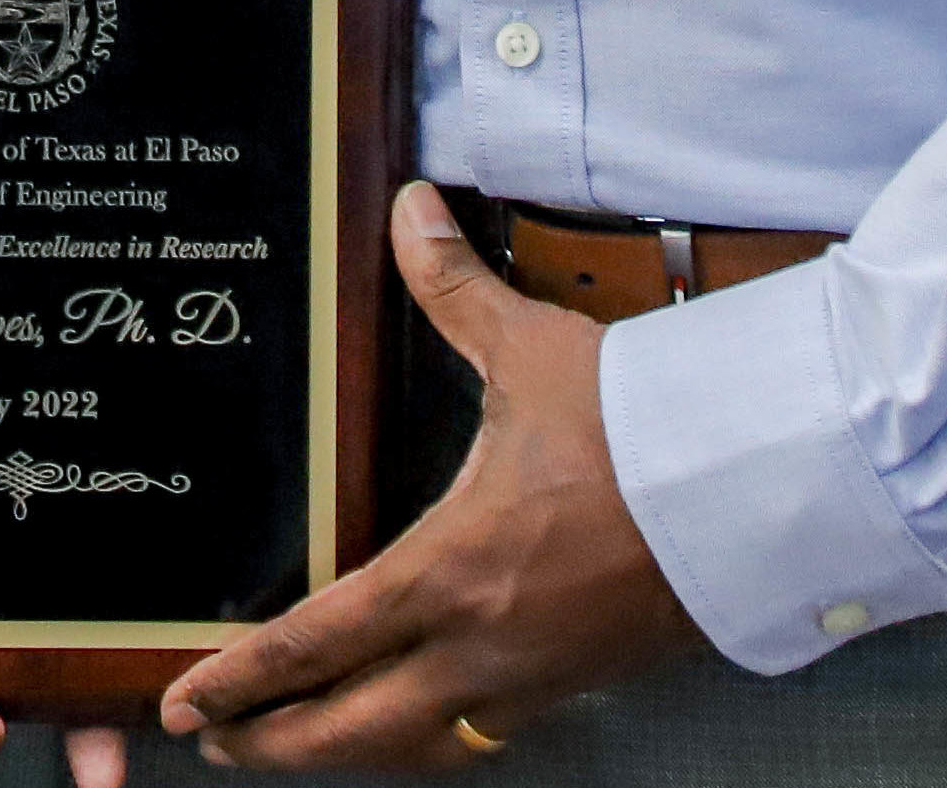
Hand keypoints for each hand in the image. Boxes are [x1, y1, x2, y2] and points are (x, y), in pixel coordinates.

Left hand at [153, 187, 700, 769]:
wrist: (759, 489)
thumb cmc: (648, 428)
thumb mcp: (532, 351)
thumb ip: (452, 287)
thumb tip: (410, 213)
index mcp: (450, 572)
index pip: (317, 644)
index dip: (241, 680)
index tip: (186, 702)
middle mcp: (482, 644)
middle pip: (351, 732)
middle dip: (272, 742)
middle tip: (215, 740)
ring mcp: (533, 677)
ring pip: (418, 747)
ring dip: (349, 751)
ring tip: (301, 742)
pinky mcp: (580, 683)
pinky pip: (484, 732)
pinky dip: (431, 738)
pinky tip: (420, 722)